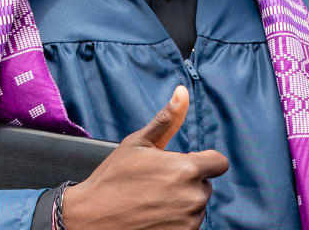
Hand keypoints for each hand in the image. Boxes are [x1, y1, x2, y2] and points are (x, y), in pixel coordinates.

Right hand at [62, 86, 228, 229]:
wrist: (89, 219)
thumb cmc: (112, 179)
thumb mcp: (137, 143)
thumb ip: (167, 119)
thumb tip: (183, 92)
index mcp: (187, 169)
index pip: (219, 163)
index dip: (203, 162)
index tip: (183, 165)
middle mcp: (193, 197)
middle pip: (205, 185)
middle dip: (187, 183)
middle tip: (157, 184)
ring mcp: (188, 221)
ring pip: (196, 207)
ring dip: (182, 204)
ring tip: (151, 202)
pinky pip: (188, 226)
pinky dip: (176, 222)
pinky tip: (153, 217)